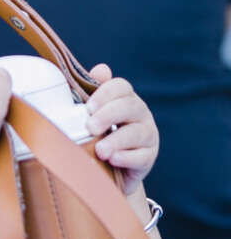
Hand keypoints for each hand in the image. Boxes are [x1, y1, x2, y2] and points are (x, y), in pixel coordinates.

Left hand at [85, 64, 158, 193]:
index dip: (106, 93)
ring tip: (100, 150)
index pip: (121, 87)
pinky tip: (113, 159)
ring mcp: (147, 135)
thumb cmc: (100, 135)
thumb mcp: (93, 114)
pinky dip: (127, 158)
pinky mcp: (149, 157)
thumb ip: (93, 91)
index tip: (88, 107)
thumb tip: (100, 69)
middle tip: (90, 127)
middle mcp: (140, 114)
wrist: (110, 168)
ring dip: (116, 140)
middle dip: (108, 115)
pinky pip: (142, 156)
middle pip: (129, 107)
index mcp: (125, 99)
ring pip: (137, 133)